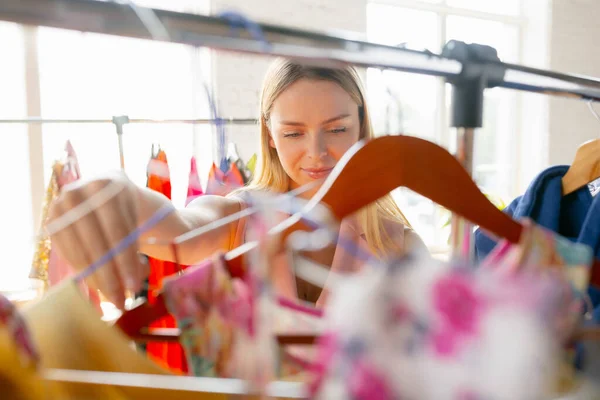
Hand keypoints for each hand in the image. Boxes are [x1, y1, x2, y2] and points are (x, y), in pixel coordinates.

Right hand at [47, 172, 146, 308]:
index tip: (134, 286)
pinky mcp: (52, 221)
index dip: (125, 261)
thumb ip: (138, 244)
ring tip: (111, 298)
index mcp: (109, 185)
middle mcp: (80, 191)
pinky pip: (67, 252)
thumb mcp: (141, 217)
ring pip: (79, 249)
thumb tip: (131, 285)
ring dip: (95, 278)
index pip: (117, 229)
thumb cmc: (131, 210)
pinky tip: (96, 284)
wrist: (108, 194)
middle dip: (109, 275)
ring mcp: (62, 205)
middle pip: (95, 242)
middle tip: (121, 300)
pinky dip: (83, 271)